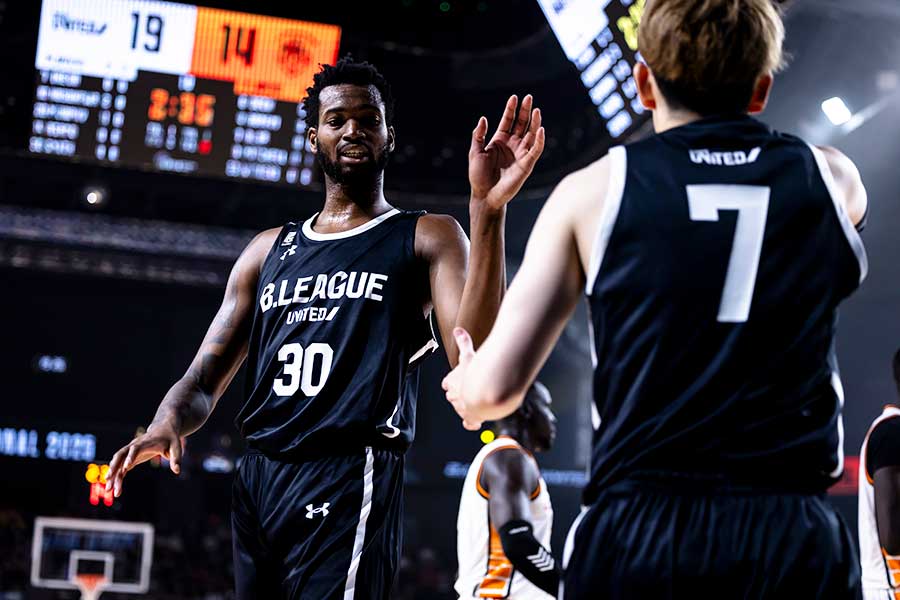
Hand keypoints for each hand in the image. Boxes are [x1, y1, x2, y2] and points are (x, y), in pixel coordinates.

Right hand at [106, 421, 182, 496]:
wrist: (163, 429)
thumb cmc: (170, 438)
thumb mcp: (176, 447)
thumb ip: (176, 459)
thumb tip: (177, 471)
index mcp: (145, 443)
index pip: (135, 449)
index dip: (130, 456)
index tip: (127, 467)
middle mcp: (134, 446)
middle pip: (120, 455)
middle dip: (114, 467)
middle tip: (108, 480)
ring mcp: (131, 452)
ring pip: (118, 462)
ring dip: (112, 475)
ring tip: (108, 489)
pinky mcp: (131, 458)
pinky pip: (122, 468)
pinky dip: (117, 477)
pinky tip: (115, 489)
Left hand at [441, 327, 483, 430]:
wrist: (485, 393)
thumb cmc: (476, 374)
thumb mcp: (469, 354)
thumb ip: (463, 342)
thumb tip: (458, 330)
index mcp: (450, 382)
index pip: (447, 383)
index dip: (452, 382)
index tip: (459, 380)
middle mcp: (453, 397)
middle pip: (453, 396)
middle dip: (461, 394)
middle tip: (471, 389)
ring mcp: (462, 408)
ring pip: (461, 409)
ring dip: (468, 406)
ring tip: (478, 401)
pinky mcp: (471, 419)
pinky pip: (469, 423)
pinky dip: (472, 422)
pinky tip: (477, 421)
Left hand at [468, 94, 545, 210]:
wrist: (485, 195)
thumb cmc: (478, 176)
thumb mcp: (475, 152)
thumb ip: (478, 135)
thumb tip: (483, 118)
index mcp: (500, 141)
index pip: (508, 121)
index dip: (511, 109)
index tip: (514, 97)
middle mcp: (512, 145)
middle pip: (522, 124)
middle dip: (525, 111)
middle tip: (529, 97)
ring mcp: (521, 154)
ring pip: (531, 134)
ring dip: (535, 122)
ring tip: (536, 110)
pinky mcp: (527, 164)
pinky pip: (536, 150)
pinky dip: (540, 140)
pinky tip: (541, 129)